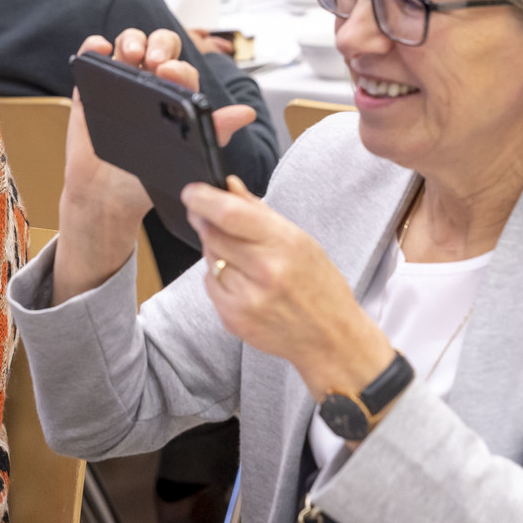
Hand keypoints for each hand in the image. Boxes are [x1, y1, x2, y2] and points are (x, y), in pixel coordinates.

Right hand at [52, 29, 255, 303]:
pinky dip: (95, 45)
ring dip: (132, 40)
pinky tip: (103, 50)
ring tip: (132, 56)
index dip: (180, 67)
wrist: (108, 197)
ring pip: (129, 42)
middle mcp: (150, 82)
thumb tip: (246, 114)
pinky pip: (93, 54)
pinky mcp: (91, 85)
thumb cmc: (148, 178)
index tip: (173, 74)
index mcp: (175, 96)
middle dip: (161, 45)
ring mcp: (120, 81)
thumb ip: (213, 133)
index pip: (183, 69)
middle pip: (160, 44)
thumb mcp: (185, 156)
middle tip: (156, 61)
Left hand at [182, 177, 393, 401]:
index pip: (228, 214)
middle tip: (208, 216)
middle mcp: (263, 272)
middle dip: (204, 220)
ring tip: (243, 257)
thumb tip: (228, 185)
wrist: (330, 338)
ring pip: (208, 258)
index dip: (202, 199)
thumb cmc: (319, 285)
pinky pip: (210, 284)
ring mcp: (245, 298)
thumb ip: (258, 211)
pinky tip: (243, 281)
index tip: (192, 192)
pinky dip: (218, 276)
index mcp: (283, 245)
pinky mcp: (233, 319)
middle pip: (211, 234)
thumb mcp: (300, 240)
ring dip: (215, 249)